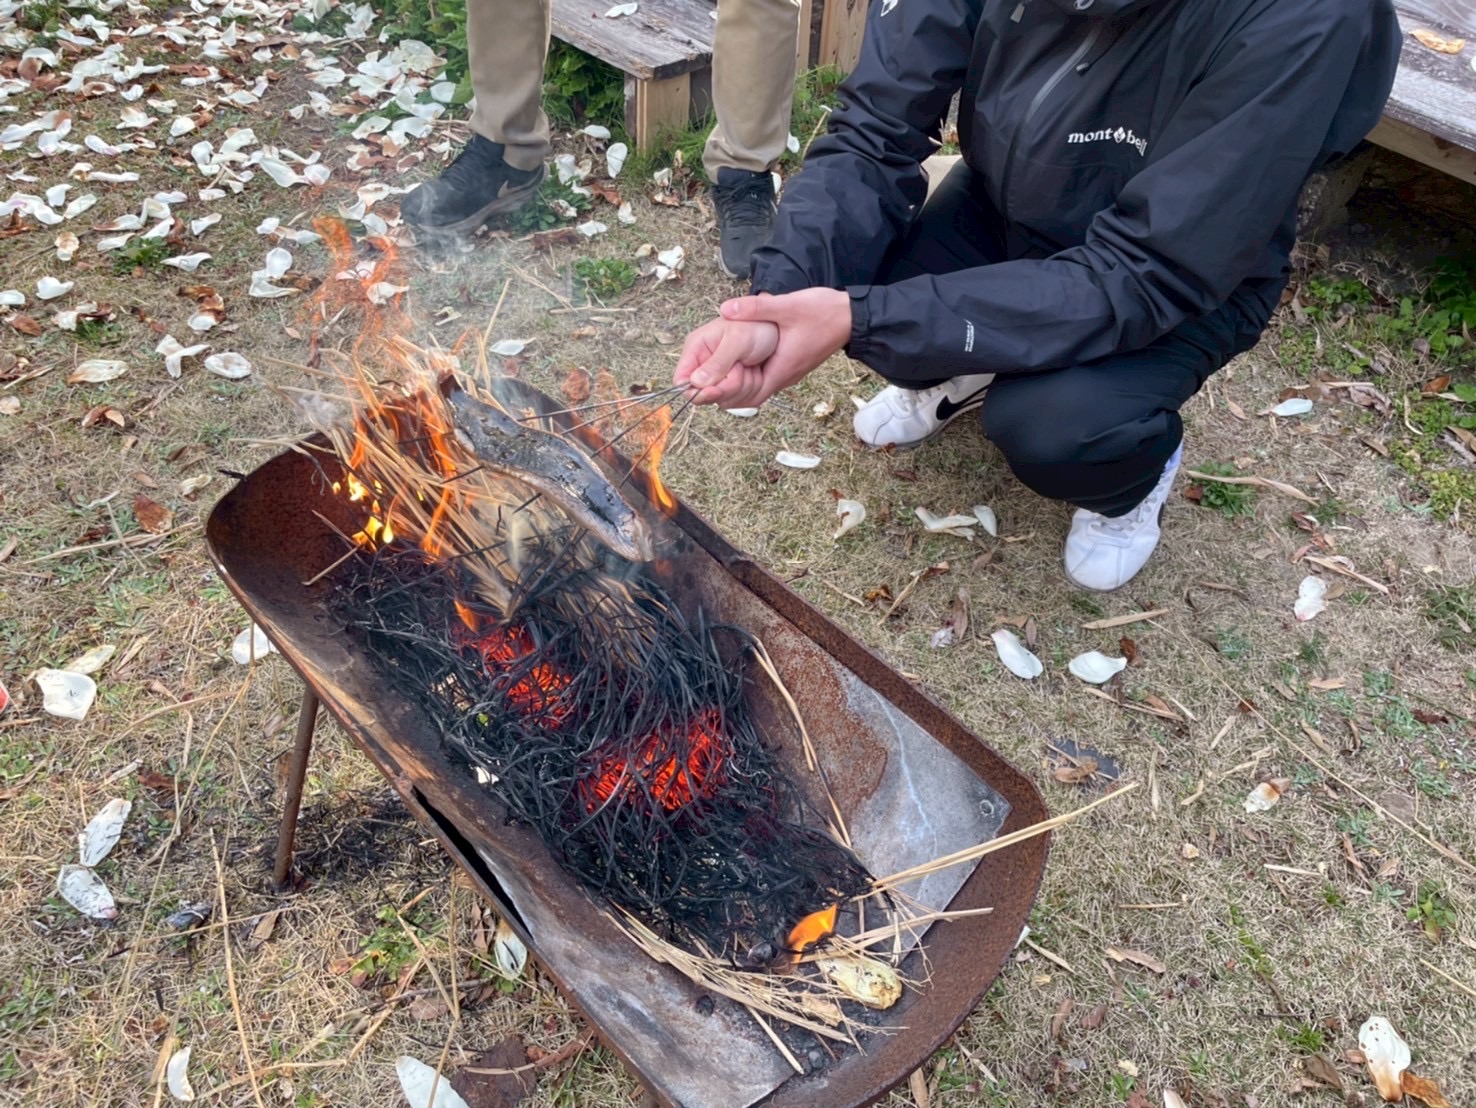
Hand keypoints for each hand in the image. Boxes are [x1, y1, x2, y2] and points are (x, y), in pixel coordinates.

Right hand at [672, 317, 778, 407]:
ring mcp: (720, 380)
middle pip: (706, 397)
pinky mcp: (734, 388)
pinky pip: (740, 402)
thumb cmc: (756, 327)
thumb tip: (695, 382)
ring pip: (726, 401)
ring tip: (750, 364)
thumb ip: (717, 362)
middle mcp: (705, 367)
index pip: (681, 381)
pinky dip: (753, 390)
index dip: (695, 391)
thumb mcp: (737, 340)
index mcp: (697, 350)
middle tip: (742, 364)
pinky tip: (756, 372)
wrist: (779, 332)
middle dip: (729, 385)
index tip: (715, 389)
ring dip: (744, 386)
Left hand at [694, 289, 852, 408]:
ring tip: (716, 373)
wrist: (853, 317)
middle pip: (751, 395)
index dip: (725, 394)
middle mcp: (786, 376)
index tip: (704, 388)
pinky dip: (751, 375)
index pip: (749, 395)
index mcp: (782, 369)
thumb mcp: (788, 306)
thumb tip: (725, 309)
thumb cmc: (824, 312)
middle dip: (727, 391)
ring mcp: (790, 371)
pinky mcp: (793, 363)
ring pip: (759, 387)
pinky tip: (738, 361)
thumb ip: (756, 307)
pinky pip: (766, 376)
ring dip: (739, 383)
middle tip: (703, 382)